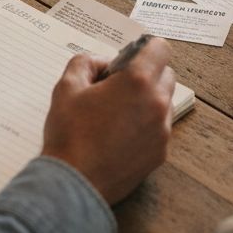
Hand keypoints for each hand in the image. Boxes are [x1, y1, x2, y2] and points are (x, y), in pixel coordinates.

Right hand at [41, 38, 175, 203]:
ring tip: (116, 114)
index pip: (160, 48)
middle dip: (146, 75)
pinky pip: (159, 129)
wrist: (73, 183)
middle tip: (116, 87)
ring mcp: (162, 131)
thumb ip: (86, 62)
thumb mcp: (66, 87)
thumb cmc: (68, 134)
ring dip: (147, 101)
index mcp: (137, 81)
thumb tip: (102, 63)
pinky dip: (145, 126)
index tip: (128, 60)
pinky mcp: (160, 153)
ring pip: (164, 103)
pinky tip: (119, 136)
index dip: (144, 49)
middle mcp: (157, 104)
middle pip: (166, 75)